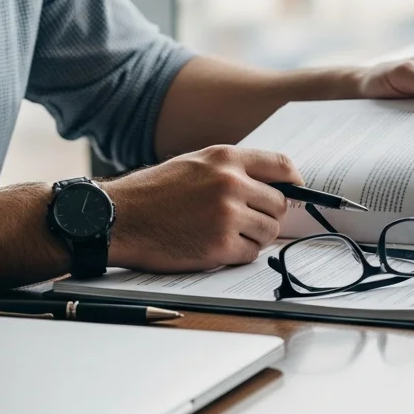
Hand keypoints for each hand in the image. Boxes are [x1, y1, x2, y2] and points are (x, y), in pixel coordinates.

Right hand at [103, 146, 301, 272]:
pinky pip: (250, 253)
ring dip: (254, 237)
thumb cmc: (152, 193)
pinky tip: (214, 247)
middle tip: (246, 221)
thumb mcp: (194, 163)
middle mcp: (230, 183)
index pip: (281, 166)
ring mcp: (227, 215)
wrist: (117, 218)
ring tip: (225, 234)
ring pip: (269, 231)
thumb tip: (271, 184)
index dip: (294, 182)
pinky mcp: (219, 246)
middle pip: (280, 204)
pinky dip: (238, 254)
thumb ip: (231, 169)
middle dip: (268, 216)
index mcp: (225, 158)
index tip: (296, 191)